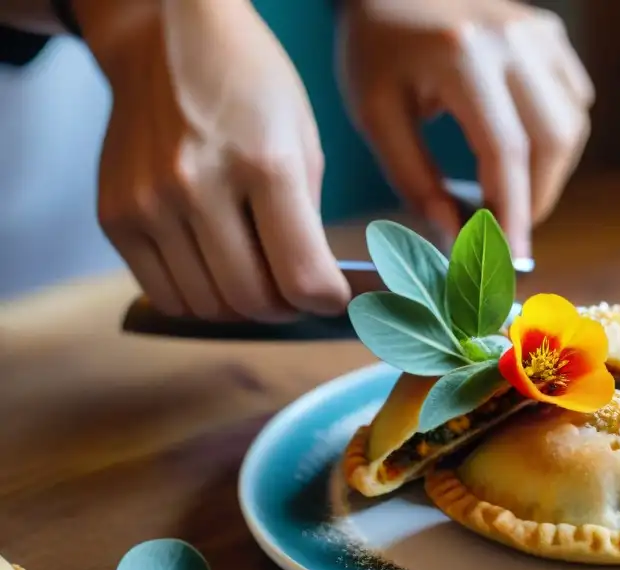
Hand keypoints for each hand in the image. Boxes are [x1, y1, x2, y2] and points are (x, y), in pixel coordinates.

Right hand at [77, 0, 349, 320]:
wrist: (163, 39)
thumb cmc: (248, 88)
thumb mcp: (303, 142)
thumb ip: (309, 221)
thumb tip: (322, 290)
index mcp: (263, 164)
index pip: (301, 275)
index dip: (327, 301)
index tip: (332, 297)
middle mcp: (198, 186)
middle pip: (252, 301)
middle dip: (286, 308)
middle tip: (296, 291)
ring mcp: (149, 204)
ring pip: (208, 307)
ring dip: (242, 307)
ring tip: (256, 276)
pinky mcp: (115, 217)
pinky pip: (166, 294)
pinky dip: (199, 298)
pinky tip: (215, 269)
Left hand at [340, 0, 593, 260]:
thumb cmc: (376, 50)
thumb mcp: (376, 115)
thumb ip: (414, 178)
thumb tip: (454, 236)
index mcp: (461, 56)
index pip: (505, 150)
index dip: (512, 211)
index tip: (510, 257)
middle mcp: (510, 40)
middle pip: (553, 140)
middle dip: (537, 198)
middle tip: (508, 229)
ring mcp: (537, 33)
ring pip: (572, 122)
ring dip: (550, 171)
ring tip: (513, 192)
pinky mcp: (549, 34)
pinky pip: (574, 97)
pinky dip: (557, 135)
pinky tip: (524, 147)